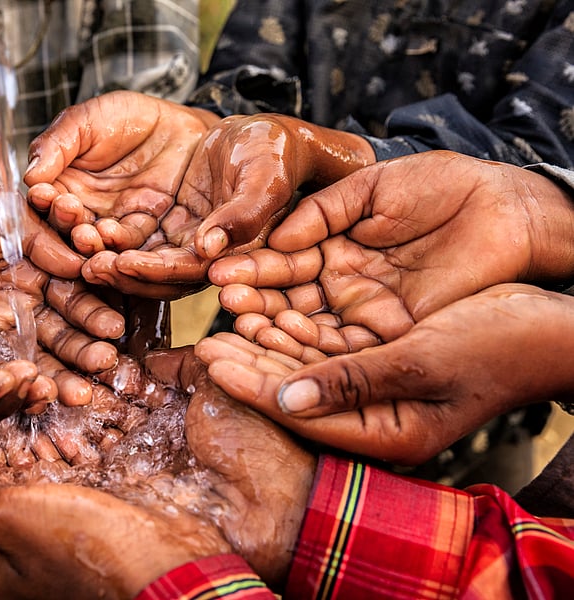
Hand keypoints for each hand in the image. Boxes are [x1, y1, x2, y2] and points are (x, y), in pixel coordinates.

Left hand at [0, 168, 127, 403]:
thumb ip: (30, 228)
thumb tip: (76, 261)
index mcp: (30, 266)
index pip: (69, 292)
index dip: (90, 310)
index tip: (112, 327)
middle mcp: (16, 303)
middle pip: (57, 332)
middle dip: (82, 349)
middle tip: (103, 363)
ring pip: (30, 358)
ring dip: (57, 376)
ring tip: (78, 392)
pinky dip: (9, 387)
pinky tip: (33, 397)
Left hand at [0, 347, 316, 593]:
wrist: (176, 572)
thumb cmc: (90, 555)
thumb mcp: (14, 523)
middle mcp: (30, 538)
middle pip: (7, 469)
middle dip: (10, 421)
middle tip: (16, 379)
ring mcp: (72, 521)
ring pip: (48, 458)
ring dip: (49, 418)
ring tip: (48, 380)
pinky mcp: (108, 504)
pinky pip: (86, 459)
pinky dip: (84, 429)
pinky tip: (87, 394)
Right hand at [24, 90, 218, 253]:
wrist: (179, 126)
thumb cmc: (127, 117)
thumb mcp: (85, 121)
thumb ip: (57, 144)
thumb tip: (30, 175)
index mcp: (63, 186)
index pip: (46, 201)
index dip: (43, 199)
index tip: (43, 192)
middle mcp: (84, 212)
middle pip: (67, 229)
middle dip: (65, 223)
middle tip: (68, 211)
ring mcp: (113, 225)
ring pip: (96, 242)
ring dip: (89, 241)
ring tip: (87, 233)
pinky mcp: (144, 233)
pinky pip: (130, 244)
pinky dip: (119, 245)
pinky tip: (112, 235)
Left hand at [80, 113, 373, 298]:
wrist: (261, 134)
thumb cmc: (271, 153)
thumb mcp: (264, 177)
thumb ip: (243, 214)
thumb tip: (209, 248)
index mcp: (231, 253)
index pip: (186, 273)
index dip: (154, 271)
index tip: (121, 263)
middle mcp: (201, 255)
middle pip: (156, 277)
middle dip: (122, 273)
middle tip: (88, 266)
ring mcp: (180, 240)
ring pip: (140, 259)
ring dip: (110, 259)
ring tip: (79, 249)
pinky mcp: (164, 223)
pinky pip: (132, 235)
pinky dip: (108, 235)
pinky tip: (83, 227)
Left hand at [196, 284, 573, 464]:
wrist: (550, 329)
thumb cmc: (502, 346)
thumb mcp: (426, 361)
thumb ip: (356, 381)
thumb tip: (288, 397)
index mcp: (386, 433)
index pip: (301, 412)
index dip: (252, 385)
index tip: (211, 360)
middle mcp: (375, 417)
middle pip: (294, 392)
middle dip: (248, 363)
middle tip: (204, 341)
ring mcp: (378, 391)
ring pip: (306, 367)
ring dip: (267, 342)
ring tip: (227, 318)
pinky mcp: (382, 362)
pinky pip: (328, 348)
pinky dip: (298, 329)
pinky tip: (269, 308)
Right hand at [210, 151, 573, 340]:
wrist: (507, 209)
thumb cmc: (442, 187)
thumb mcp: (372, 187)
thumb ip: (323, 211)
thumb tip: (277, 238)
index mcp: (333, 247)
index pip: (282, 262)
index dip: (252, 266)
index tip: (219, 268)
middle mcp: (342, 285)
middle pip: (287, 299)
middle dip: (252, 300)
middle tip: (221, 298)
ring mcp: (365, 312)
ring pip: (308, 327)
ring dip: (272, 327)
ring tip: (238, 320)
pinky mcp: (392, 337)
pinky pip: (345, 348)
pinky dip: (311, 349)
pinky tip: (280, 343)